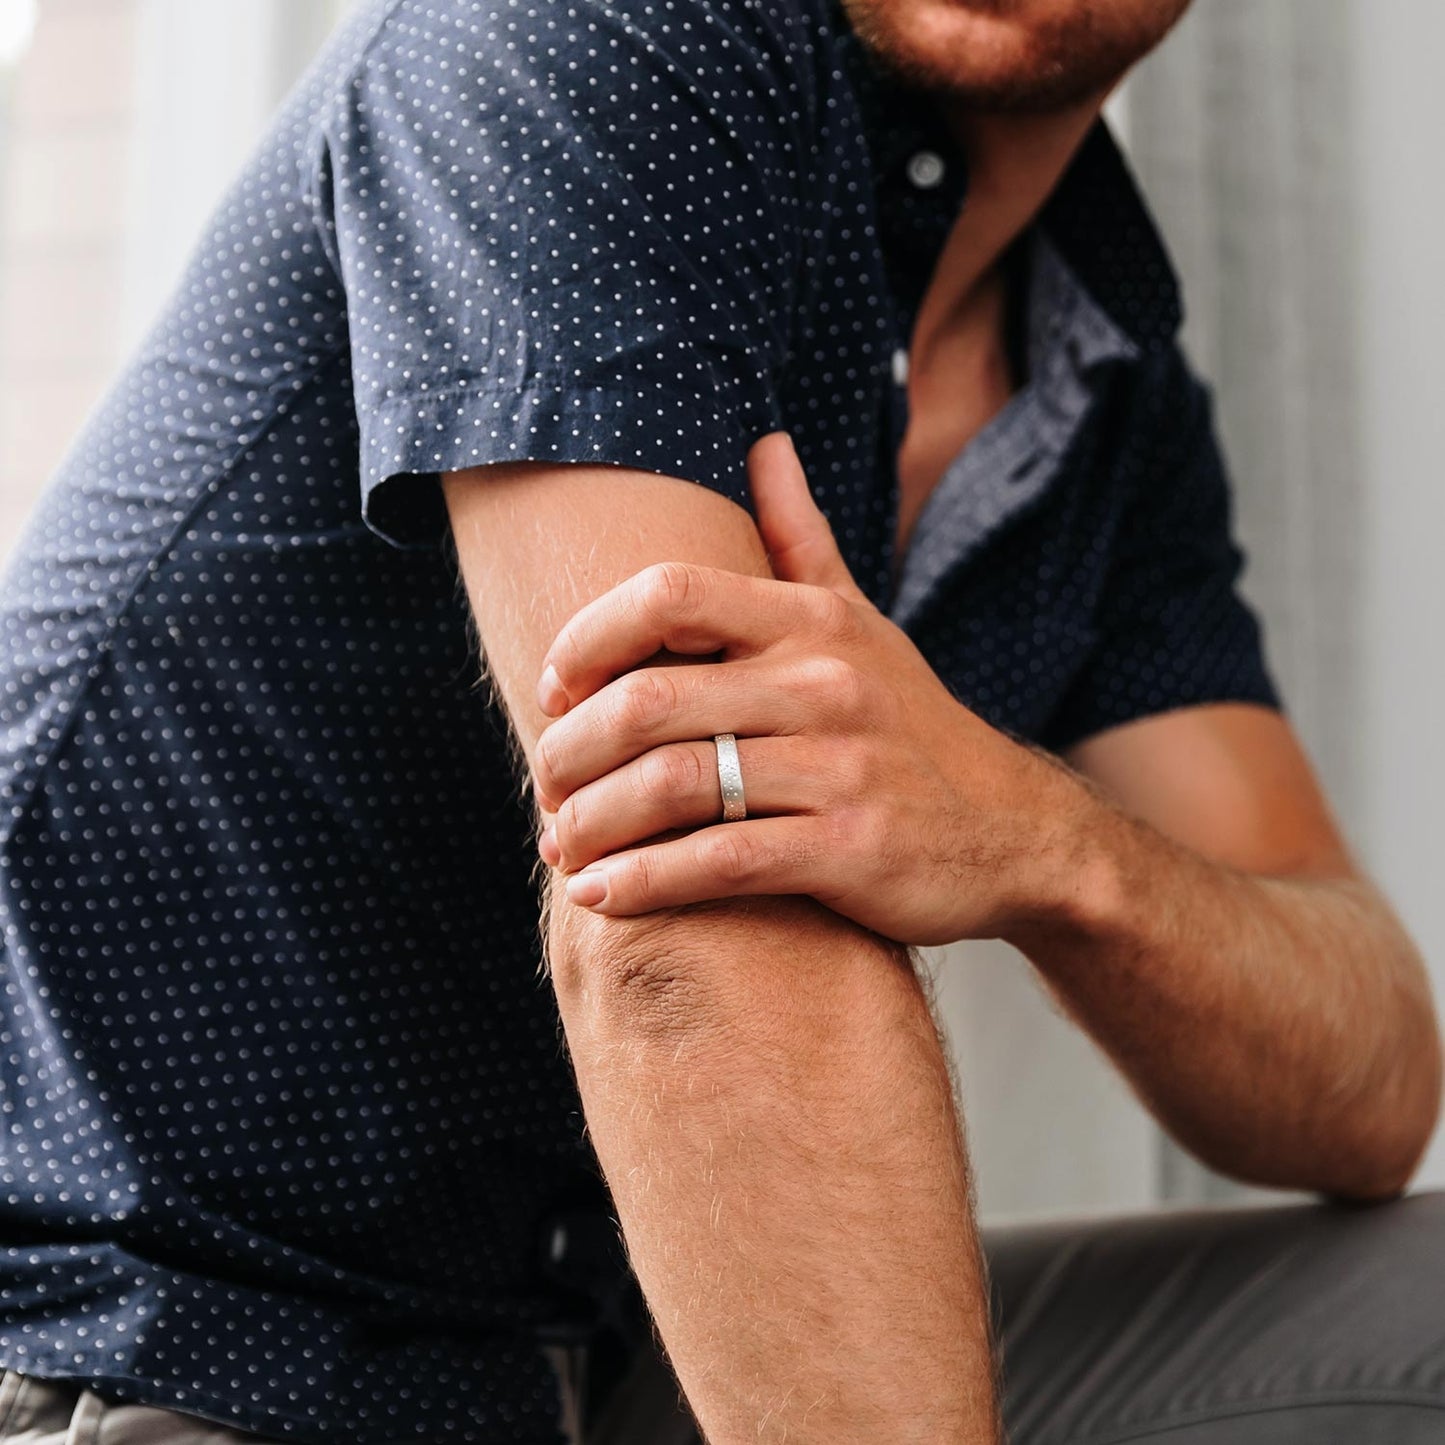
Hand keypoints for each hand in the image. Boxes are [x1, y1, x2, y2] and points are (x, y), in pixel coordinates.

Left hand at [531, 434, 1089, 945]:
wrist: (1018, 831)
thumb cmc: (912, 725)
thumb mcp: (862, 623)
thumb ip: (801, 539)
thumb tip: (764, 442)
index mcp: (812, 622)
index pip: (667, 595)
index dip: (587, 639)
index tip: (555, 690)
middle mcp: (824, 684)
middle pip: (649, 701)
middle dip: (569, 749)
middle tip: (545, 784)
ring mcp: (841, 768)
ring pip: (672, 787)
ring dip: (592, 824)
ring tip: (560, 845)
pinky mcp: (850, 851)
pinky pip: (719, 863)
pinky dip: (642, 883)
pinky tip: (599, 895)